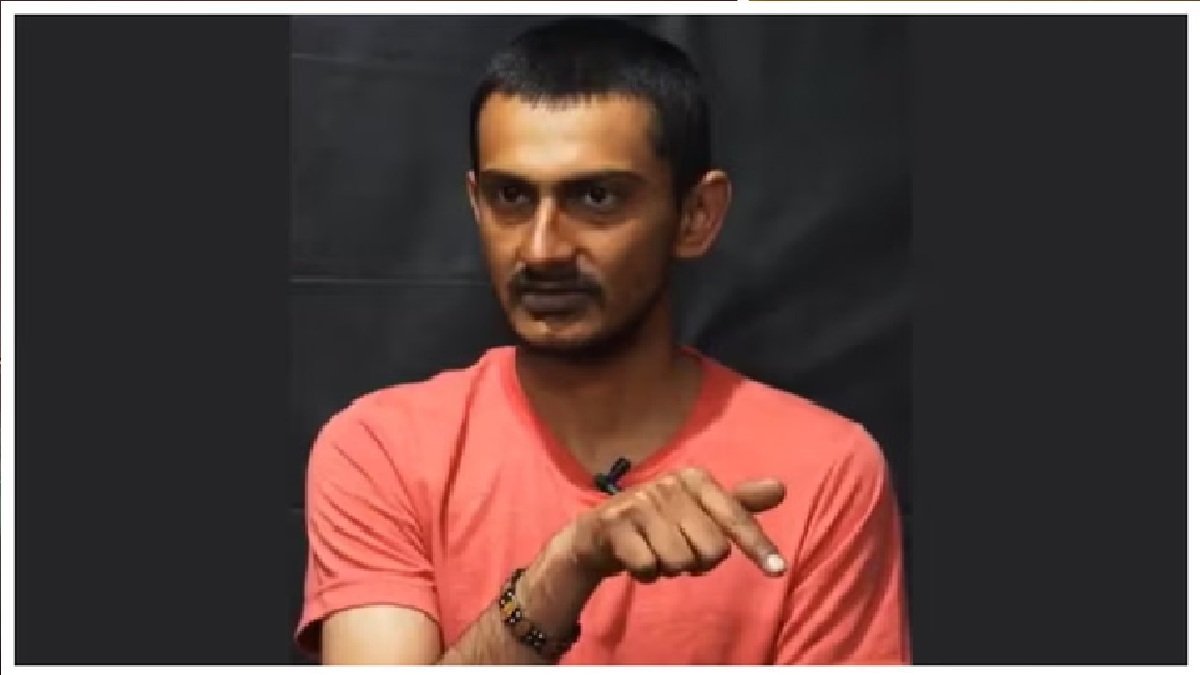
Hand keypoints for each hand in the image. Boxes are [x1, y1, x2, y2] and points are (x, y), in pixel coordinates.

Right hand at [564, 467, 787, 583]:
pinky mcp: (616, 523)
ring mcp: (641, 502)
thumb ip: (739, 504)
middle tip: (679, 550)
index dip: (757, 547)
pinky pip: (650, 569)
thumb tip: (781, 488)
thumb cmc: (659, 523)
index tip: (778, 570)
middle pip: (712, 550)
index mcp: (695, 479)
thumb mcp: (700, 511)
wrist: (598, 532)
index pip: (735, 518)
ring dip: (670, 569)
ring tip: (656, 553)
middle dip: (698, 562)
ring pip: (681, 562)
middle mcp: (670, 484)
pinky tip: (636, 559)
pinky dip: (646, 574)